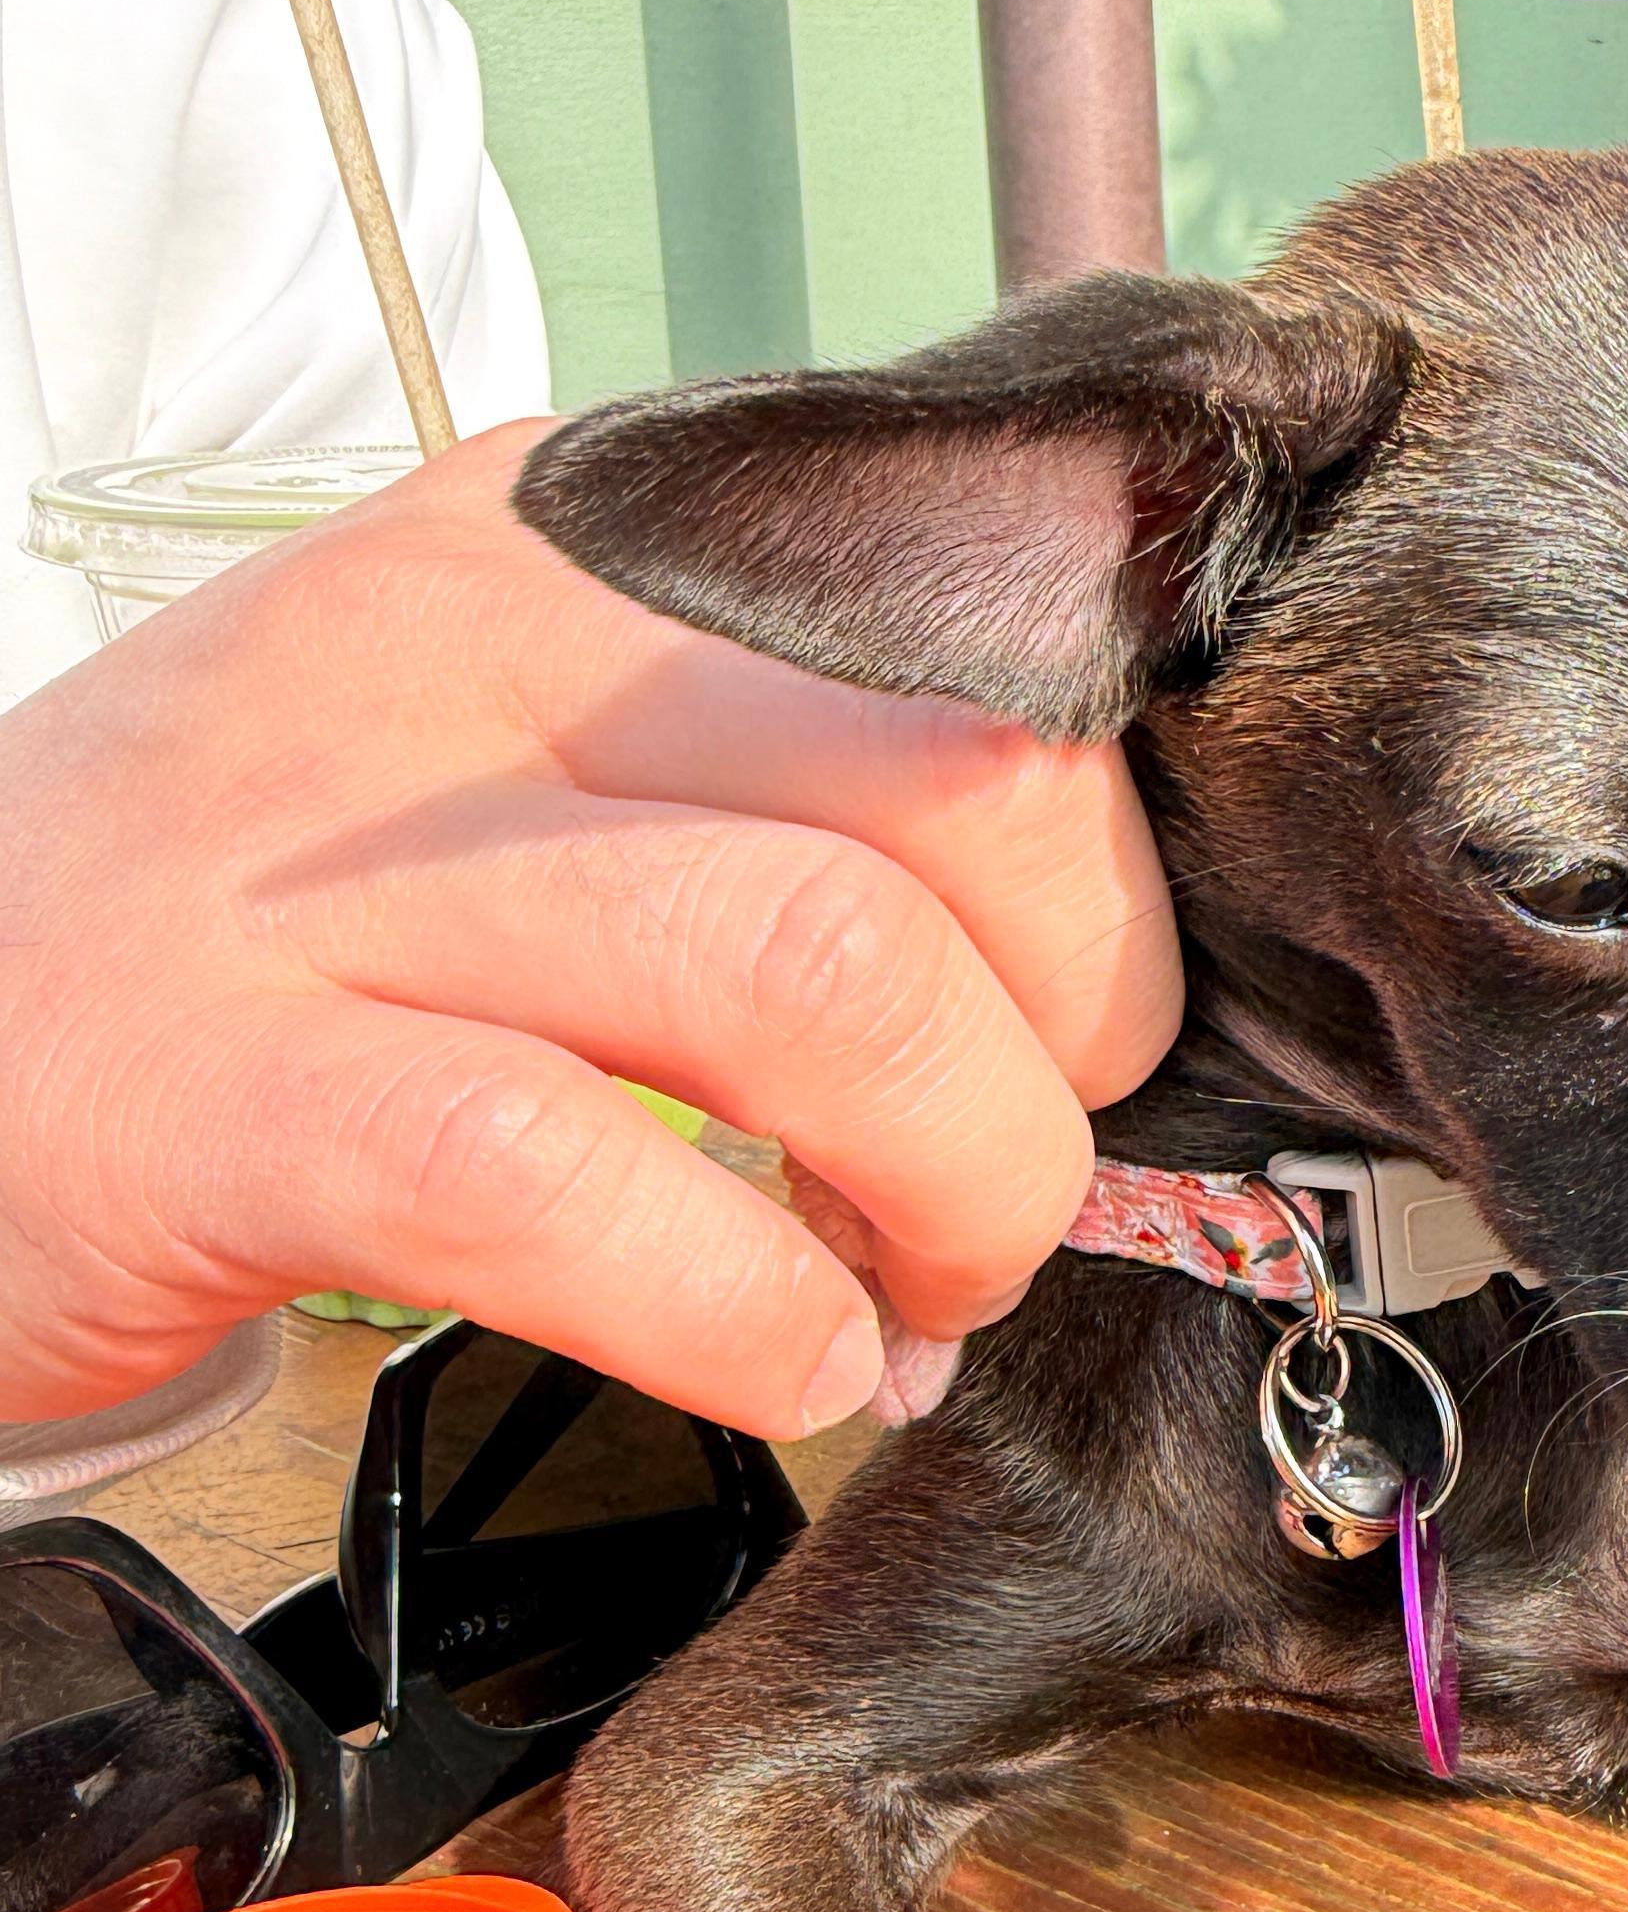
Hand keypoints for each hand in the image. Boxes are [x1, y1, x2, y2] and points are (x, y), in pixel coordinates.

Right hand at [0, 427, 1179, 1438]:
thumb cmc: (255, 944)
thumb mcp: (522, 762)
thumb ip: (787, 789)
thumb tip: (1087, 938)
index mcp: (576, 550)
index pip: (988, 623)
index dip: (1114, 874)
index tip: (1082, 1026)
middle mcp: (466, 648)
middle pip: (969, 780)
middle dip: (1081, 1034)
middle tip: (1001, 1179)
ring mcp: (333, 867)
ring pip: (824, 966)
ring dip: (954, 1187)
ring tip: (906, 1292)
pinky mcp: (229, 1091)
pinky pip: (582, 1182)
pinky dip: (753, 1314)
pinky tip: (777, 1361)